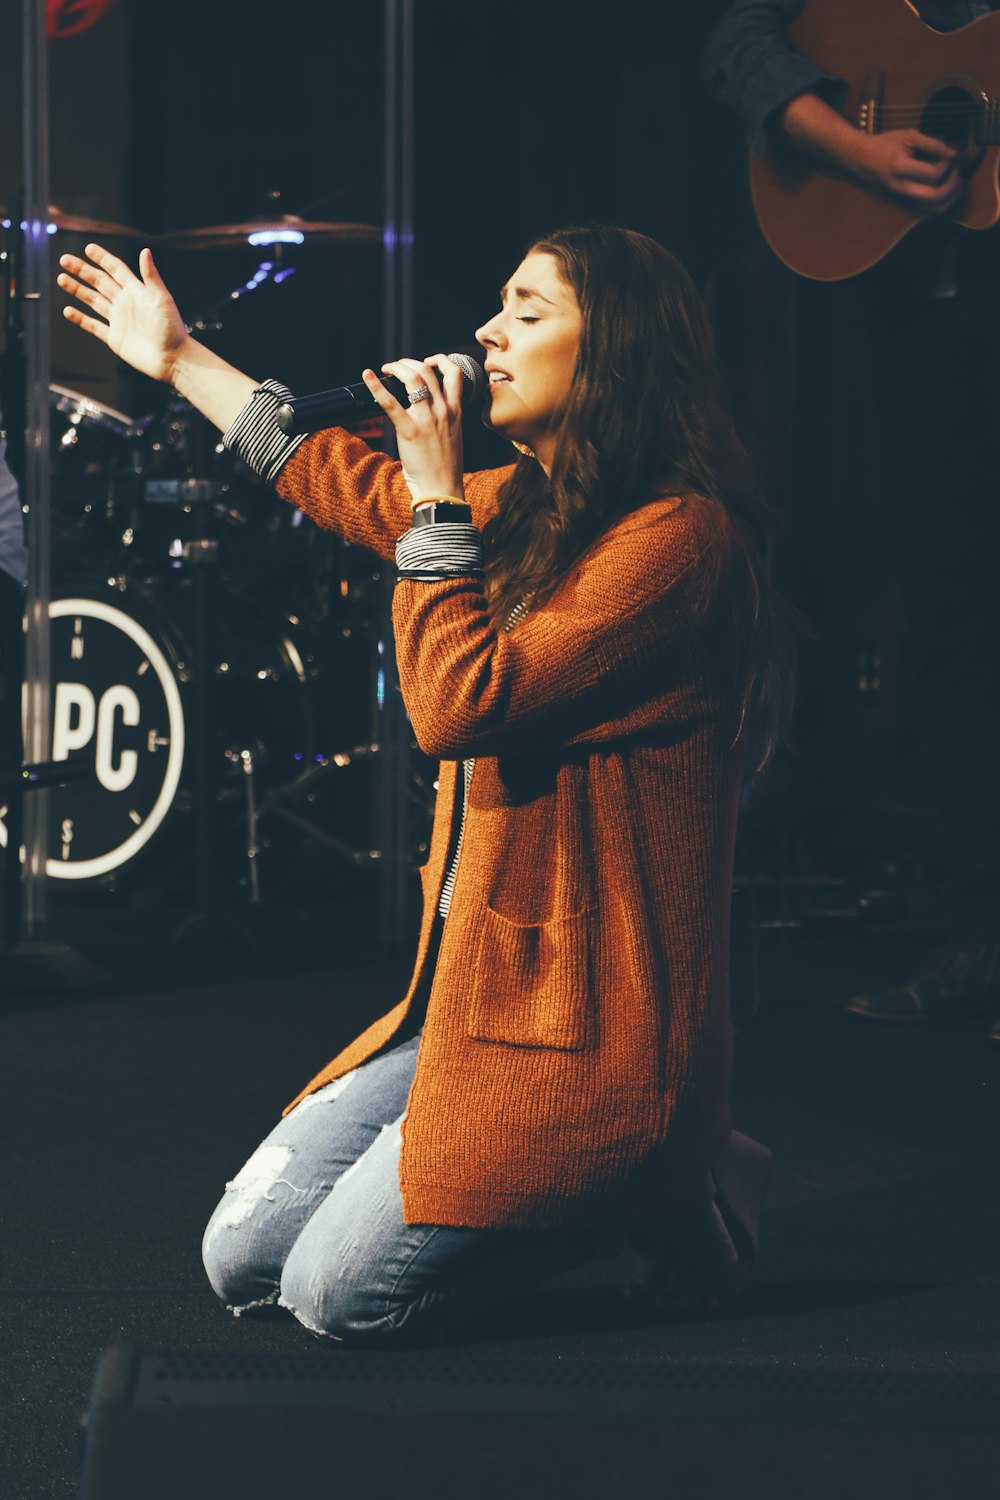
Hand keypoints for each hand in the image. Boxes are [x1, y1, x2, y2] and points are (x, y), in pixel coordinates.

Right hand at [57, 243, 190, 384]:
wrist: (173, 360)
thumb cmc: (172, 329)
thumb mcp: (162, 300)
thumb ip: (151, 276)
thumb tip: (145, 250)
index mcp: (136, 292)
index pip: (115, 269)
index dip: (102, 258)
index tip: (88, 248)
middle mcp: (126, 303)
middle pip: (100, 282)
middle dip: (82, 271)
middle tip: (64, 260)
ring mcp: (119, 321)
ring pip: (94, 301)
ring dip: (78, 290)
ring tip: (61, 279)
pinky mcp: (115, 338)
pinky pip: (94, 326)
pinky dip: (81, 319)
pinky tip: (68, 311)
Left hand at [362, 355, 464, 502]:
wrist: (442, 488)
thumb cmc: (445, 466)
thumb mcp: (452, 434)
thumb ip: (443, 416)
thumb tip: (425, 405)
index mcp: (456, 411)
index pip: (454, 373)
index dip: (440, 360)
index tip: (427, 362)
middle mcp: (444, 410)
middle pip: (427, 371)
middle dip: (409, 363)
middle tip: (397, 367)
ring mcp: (428, 419)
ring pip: (413, 379)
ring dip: (397, 367)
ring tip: (387, 369)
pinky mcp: (410, 430)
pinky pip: (391, 403)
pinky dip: (376, 387)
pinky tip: (367, 377)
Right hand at [850, 129, 964, 213]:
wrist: (863, 159)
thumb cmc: (885, 145)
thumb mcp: (909, 136)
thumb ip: (933, 144)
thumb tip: (953, 153)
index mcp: (900, 169)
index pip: (934, 174)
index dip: (948, 163)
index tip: (951, 152)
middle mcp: (901, 188)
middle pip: (936, 196)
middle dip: (953, 184)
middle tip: (958, 171)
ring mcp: (902, 197)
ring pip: (934, 209)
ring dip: (951, 197)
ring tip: (957, 181)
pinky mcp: (905, 201)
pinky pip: (929, 209)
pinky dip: (943, 201)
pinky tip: (948, 187)